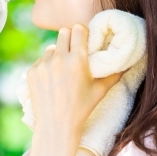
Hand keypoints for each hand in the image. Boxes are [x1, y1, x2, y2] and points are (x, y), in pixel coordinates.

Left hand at [26, 24, 125, 139]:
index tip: (83, 39)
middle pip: (63, 32)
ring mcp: (43, 65)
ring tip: (62, 71)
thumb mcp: (100, 91)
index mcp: (78, 60)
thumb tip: (125, 63)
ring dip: (56, 54)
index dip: (82, 33)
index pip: (78, 29)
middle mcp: (59, 58)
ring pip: (51, 48)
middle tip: (72, 51)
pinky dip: (46, 67)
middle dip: (69, 39)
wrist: (56, 125)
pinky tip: (51, 81)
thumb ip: (113, 74)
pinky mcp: (32, 72)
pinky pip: (40, 61)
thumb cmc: (81, 109)